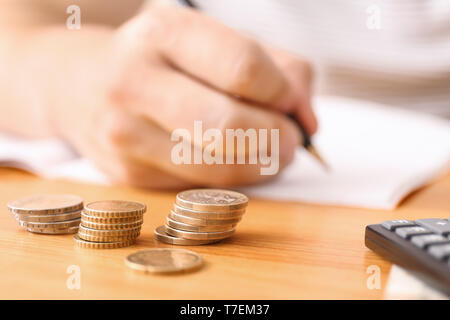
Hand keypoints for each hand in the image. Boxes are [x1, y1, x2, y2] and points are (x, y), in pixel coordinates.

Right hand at [49, 7, 316, 188]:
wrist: (79, 84)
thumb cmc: (160, 59)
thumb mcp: (211, 40)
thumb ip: (275, 68)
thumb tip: (307, 118)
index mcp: (162, 33)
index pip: (243, 69)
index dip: (283, 93)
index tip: (294, 105)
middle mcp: (134, 82)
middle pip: (228, 125)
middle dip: (277, 139)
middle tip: (290, 140)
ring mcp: (125, 135)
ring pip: (217, 168)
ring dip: (260, 165)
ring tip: (267, 151)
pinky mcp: (127, 174)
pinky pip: (200, 186)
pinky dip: (229, 177)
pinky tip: (226, 158)